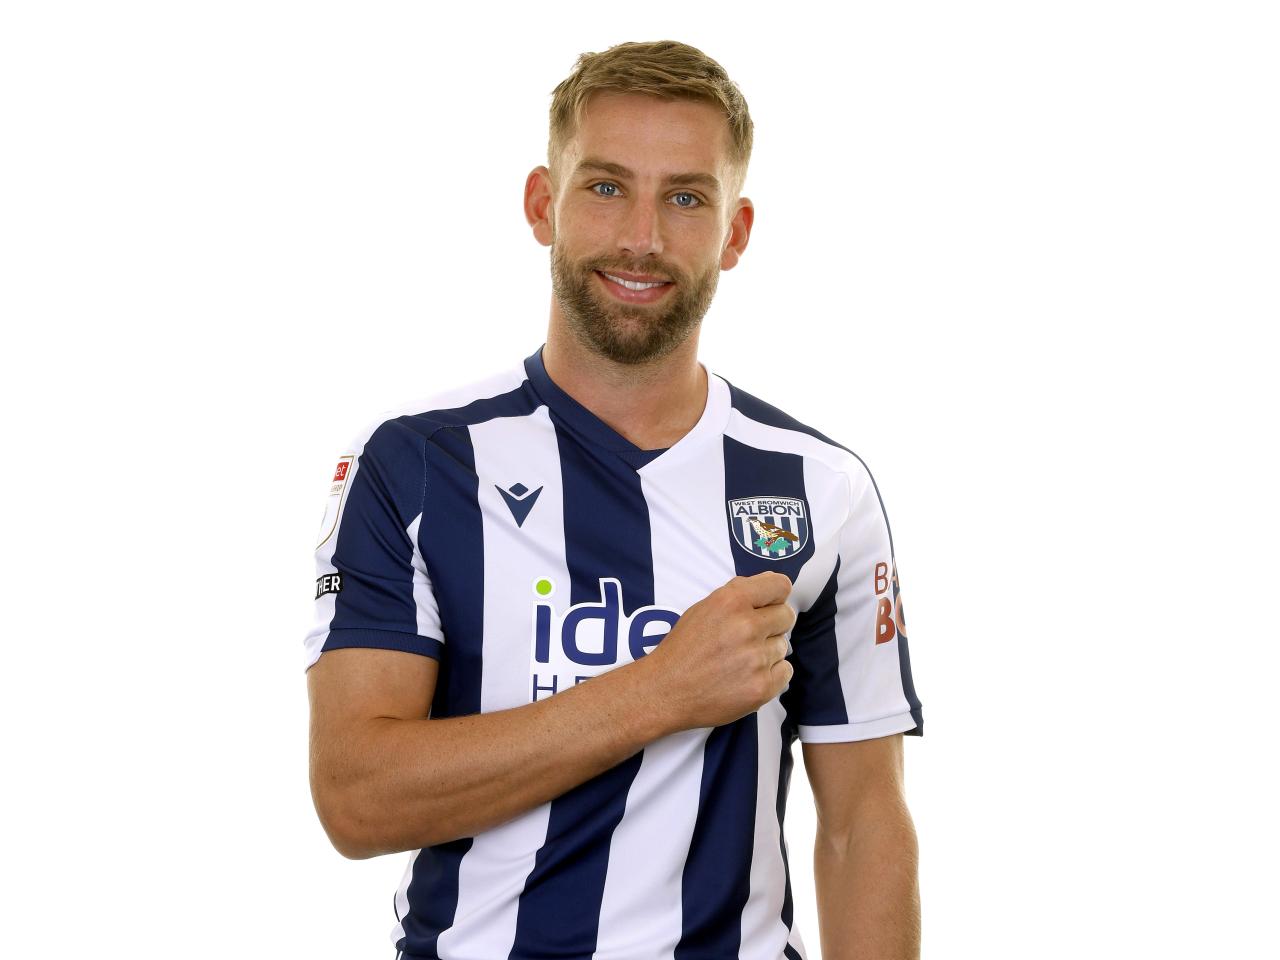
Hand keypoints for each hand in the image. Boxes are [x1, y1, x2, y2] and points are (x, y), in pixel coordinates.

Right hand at [644, 571, 796, 731]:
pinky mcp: (762, 687)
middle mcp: (746, 626)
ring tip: (740, 660)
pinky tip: (748, 675)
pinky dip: (771, 674)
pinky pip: (786, 671)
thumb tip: (768, 587)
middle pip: (786, 616)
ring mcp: (756, 659)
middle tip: (751, 636)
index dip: (776, 596)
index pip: (780, 586)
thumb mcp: (702, 608)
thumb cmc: (682, 649)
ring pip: (783, 646)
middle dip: (772, 624)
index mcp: (731, 601)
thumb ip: (737, 595)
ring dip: (767, 651)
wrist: (665, 691)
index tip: (770, 605)